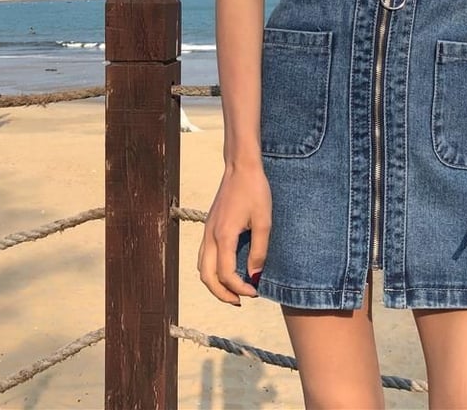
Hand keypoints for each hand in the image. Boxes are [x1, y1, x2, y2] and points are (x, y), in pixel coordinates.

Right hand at [197, 161, 271, 304]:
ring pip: (202, 268)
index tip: (255, 292)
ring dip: (215, 284)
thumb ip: (259, 250)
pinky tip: (228, 269)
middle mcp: (210, 236)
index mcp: (223, 236)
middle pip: (207, 277)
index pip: (226, 275)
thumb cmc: (255, 191)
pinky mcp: (209, 226)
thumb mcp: (264, 221)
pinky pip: (204, 256)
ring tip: (233, 290)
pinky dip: (212, 270)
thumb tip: (255, 275)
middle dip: (222, 293)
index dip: (240, 288)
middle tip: (240, 301)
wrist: (241, 167)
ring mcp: (207, 231)